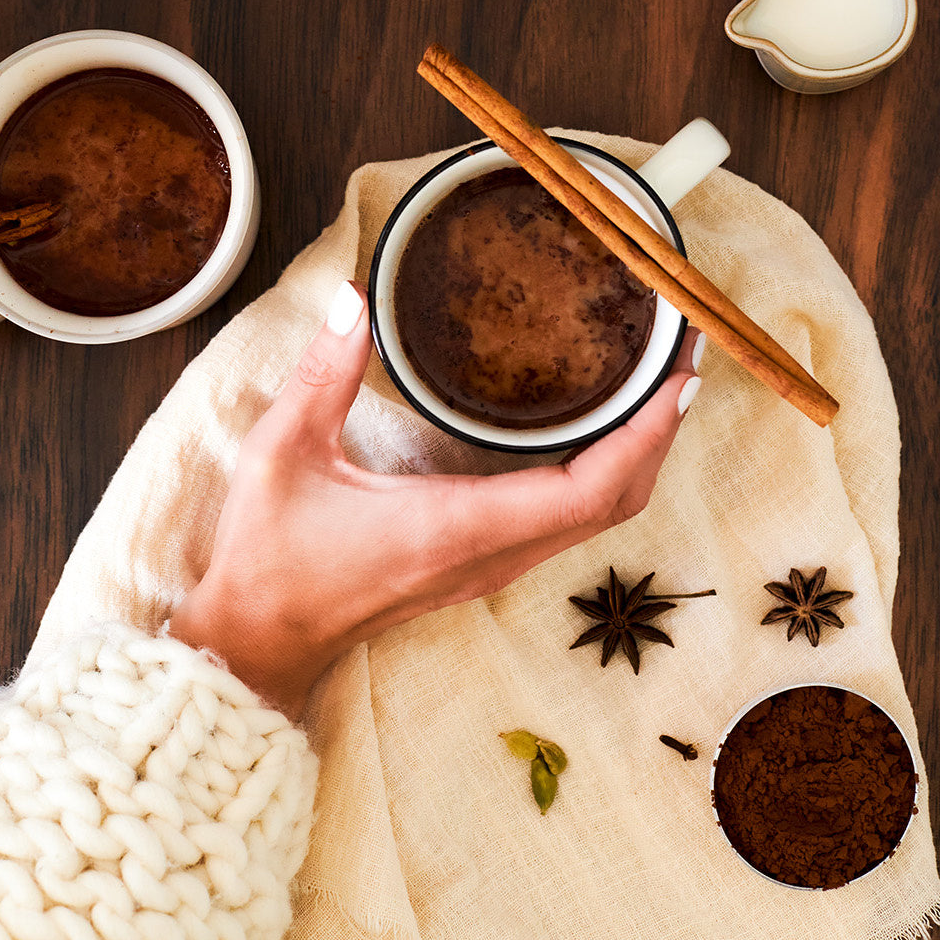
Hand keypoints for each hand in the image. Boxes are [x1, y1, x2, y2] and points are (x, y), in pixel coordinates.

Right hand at [170, 281, 702, 717]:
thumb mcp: (283, 453)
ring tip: (658, 381)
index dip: (647, 434)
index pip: (588, 488)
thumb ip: (324, 373)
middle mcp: (493, 554)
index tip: (678, 375)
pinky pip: (571, 519)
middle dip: (661, 431)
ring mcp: (493, 566)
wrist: (256, 642)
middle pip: (616, 502)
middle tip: (682, 353)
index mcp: (458, 527)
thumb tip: (353, 296)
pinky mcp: (483, 564)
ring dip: (641, 452)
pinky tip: (604, 426)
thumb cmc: (268, 556)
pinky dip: (607, 471)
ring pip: (600, 515)